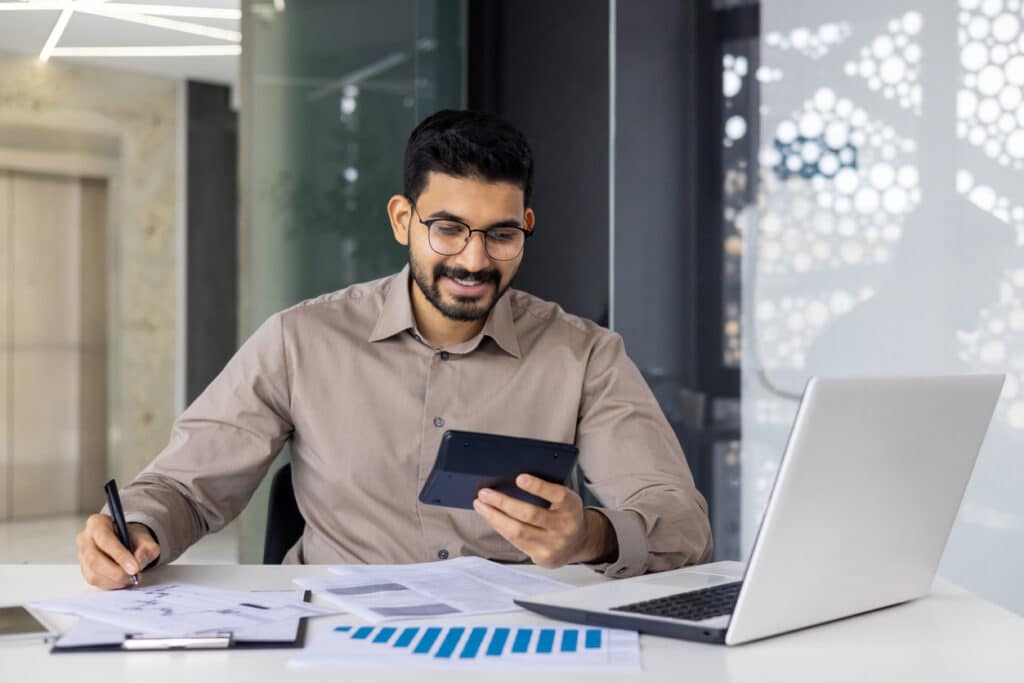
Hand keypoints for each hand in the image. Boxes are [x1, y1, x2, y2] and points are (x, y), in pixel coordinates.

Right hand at [76, 514, 159, 589]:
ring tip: (131, 578)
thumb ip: (146, 549)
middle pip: (94, 559)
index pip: (105, 539)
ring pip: (94, 573)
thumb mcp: (146, 539)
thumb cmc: (134, 538)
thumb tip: (138, 562)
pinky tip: (123, 580)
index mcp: (97, 523)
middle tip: (134, 576)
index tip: (134, 568)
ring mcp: (82, 556)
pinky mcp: (84, 570)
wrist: (128, 543)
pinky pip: (95, 581)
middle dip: (117, 572)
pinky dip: (111, 584)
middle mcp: (85, 538)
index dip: (119, 555)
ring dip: (115, 580)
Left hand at [473, 474, 615, 568]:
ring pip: (518, 532)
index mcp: (572, 507)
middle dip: (504, 502)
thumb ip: (547, 492)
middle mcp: (565, 527)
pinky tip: (491, 518)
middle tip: (485, 493)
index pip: (557, 494)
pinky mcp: (543, 558)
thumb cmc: (564, 514)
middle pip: (531, 514)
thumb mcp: (564, 499)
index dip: (538, 487)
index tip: (519, 478)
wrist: (579, 543)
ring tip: (481, 505)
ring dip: (495, 517)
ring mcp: (554, 545)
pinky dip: (501, 528)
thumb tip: (510, 482)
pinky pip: (516, 542)